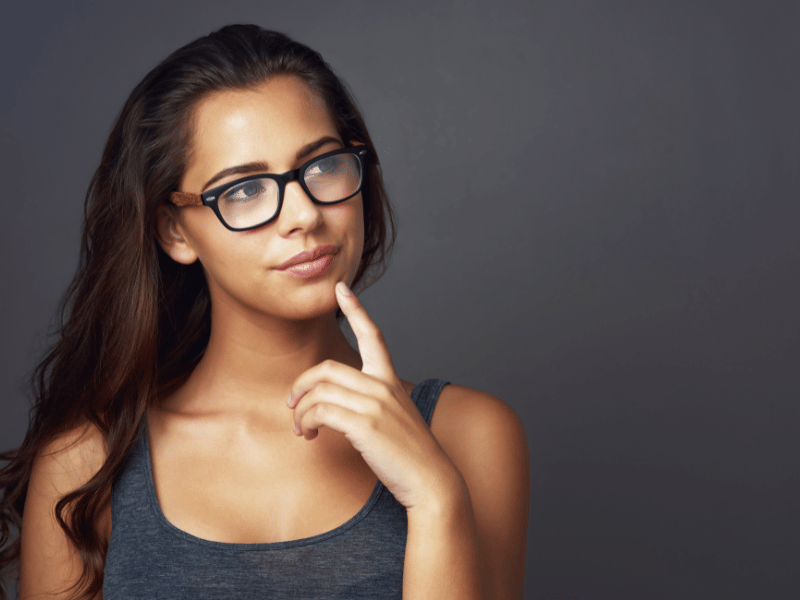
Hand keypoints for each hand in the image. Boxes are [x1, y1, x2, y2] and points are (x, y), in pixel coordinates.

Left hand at [287, 282, 462, 510]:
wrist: (430, 480)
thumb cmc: (408, 454)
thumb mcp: (393, 417)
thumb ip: (371, 402)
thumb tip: (335, 403)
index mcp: (390, 380)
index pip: (373, 335)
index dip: (356, 309)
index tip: (342, 288)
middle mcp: (382, 386)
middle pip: (326, 368)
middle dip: (301, 384)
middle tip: (290, 404)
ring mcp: (375, 404)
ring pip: (318, 392)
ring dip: (300, 411)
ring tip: (302, 430)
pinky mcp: (365, 425)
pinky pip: (320, 412)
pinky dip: (306, 422)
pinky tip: (309, 436)